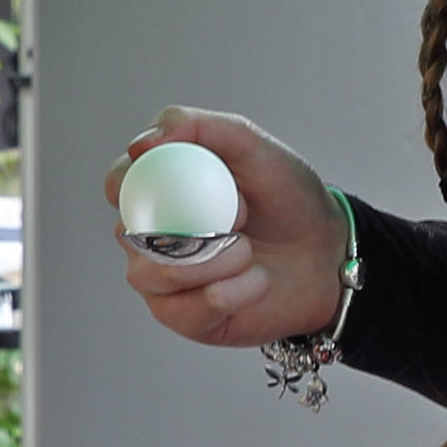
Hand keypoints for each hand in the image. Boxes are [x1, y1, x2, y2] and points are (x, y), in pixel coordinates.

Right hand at [105, 110, 346, 347]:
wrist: (327, 255)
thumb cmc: (289, 199)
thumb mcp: (252, 147)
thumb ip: (198, 128)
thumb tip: (144, 143)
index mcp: (162, 188)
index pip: (120, 183)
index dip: (129, 183)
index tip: (170, 181)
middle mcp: (152, 234)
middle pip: (128, 233)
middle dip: (186, 225)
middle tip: (240, 215)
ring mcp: (164, 280)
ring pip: (153, 274)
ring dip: (211, 261)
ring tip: (250, 253)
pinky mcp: (184, 318)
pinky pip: (186, 310)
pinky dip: (229, 293)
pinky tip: (256, 283)